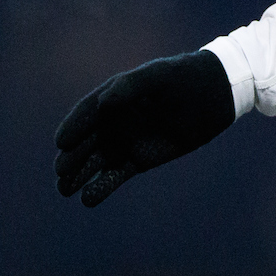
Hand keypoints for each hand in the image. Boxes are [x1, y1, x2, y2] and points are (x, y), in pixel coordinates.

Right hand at [54, 51, 236, 206]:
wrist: (214, 95)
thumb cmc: (184, 78)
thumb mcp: (159, 77)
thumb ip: (130, 87)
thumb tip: (103, 103)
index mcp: (114, 96)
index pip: (87, 113)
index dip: (74, 127)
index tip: (62, 142)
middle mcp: (114, 120)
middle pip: (87, 141)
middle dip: (72, 157)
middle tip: (61, 173)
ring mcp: (125, 141)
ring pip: (96, 162)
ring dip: (79, 176)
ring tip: (65, 190)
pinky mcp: (139, 161)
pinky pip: (115, 176)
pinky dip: (101, 188)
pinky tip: (88, 199)